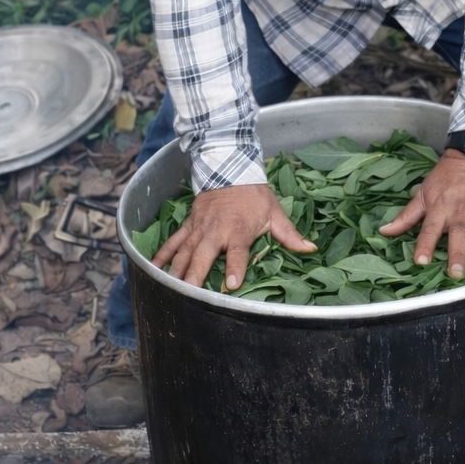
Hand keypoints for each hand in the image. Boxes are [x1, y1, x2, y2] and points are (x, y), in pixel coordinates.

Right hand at [153, 184, 315, 290]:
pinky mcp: (189, 226)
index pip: (237, 252)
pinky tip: (154, 269)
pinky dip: (163, 255)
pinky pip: (174, 242)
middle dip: (195, 275)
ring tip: (170, 289)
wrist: (230, 169)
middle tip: (189, 294)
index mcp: (238, 230)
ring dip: (177, 271)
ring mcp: (199, 229)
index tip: (233, 285)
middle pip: (203, 255)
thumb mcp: (275, 213)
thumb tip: (311, 249)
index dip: (236, 268)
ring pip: (185, 252)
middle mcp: (216, 231)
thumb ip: (290, 234)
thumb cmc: (254, 195)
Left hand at [378, 150, 464, 278]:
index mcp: (438, 208)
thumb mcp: (423, 193)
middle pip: (457, 235)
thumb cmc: (445, 178)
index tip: (421, 261)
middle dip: (457, 255)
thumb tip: (384, 232)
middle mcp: (459, 211)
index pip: (429, 229)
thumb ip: (406, 216)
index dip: (425, 245)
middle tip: (456, 274)